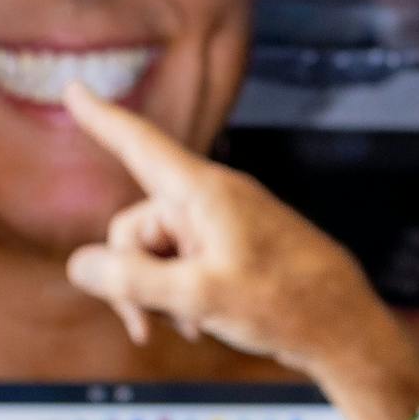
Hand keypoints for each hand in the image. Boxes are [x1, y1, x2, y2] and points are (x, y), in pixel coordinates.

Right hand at [60, 83, 404, 378]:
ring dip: (158, 294)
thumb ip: (131, 280)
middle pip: (134, 227)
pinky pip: (183, 265)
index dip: (101, 118)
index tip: (73, 88)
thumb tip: (79, 266)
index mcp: (204, 193)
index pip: (139, 144)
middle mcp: (211, 201)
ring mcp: (223, 226)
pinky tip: (201, 323)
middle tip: (144, 325)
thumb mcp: (198, 296)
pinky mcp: (233, 251)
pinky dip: (180, 295)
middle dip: (130, 278)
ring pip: (156, 253)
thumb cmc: (286, 304)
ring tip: (189, 325)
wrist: (344, 330)